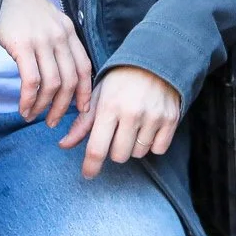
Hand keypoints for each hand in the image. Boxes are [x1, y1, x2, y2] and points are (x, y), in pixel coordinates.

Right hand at [0, 0, 91, 127]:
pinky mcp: (22, 45)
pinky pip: (31, 81)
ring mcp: (42, 40)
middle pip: (70, 80)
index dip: (84, 92)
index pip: (85, 67)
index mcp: (68, 30)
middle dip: (62, 107)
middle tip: (53, 122)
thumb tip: (59, 70)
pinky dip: (29, 100)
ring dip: (43, 107)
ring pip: (52, 84)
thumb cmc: (18, 6)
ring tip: (32, 117)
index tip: (81, 110)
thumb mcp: (47, 19)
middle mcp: (60, 35)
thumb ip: (57, 40)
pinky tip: (23, 108)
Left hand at [60, 66, 183, 179]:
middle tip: (116, 134)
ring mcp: (153, 117)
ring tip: (133, 127)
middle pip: (119, 156)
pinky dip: (152, 144)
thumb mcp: (98, 96)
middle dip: (114, 150)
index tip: (88, 174)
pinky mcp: (171, 119)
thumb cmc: (121, 80)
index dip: (91, 166)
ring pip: (138, 153)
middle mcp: (132, 113)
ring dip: (133, 146)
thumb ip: (82, 123)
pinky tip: (148, 129)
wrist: (155, 60)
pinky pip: (159, 149)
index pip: (97, 148)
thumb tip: (64, 145)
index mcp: (109, 107)